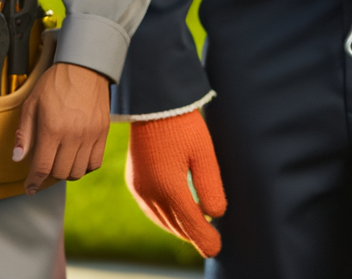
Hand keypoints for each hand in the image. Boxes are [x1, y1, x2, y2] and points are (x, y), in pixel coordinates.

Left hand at [11, 63, 109, 193]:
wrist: (84, 68)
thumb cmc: (54, 84)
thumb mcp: (31, 104)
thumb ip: (24, 133)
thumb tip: (17, 159)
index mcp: (52, 129)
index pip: (42, 167)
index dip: (33, 182)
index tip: (29, 188)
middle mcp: (72, 136)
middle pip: (60, 173)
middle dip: (48, 175)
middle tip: (43, 167)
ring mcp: (90, 136)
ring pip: (78, 172)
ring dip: (66, 173)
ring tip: (59, 161)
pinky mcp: (103, 134)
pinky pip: (95, 163)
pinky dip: (84, 167)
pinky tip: (76, 158)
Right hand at [125, 111, 224, 257]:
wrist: (152, 104)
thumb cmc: (182, 125)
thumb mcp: (204, 155)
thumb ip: (210, 188)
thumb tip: (214, 215)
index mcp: (170, 187)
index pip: (191, 224)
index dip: (206, 240)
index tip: (217, 248)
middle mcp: (151, 193)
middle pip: (176, 226)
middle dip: (194, 235)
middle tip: (211, 241)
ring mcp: (140, 189)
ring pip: (162, 221)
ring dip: (180, 228)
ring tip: (197, 231)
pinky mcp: (134, 182)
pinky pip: (151, 211)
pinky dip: (165, 218)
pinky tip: (175, 217)